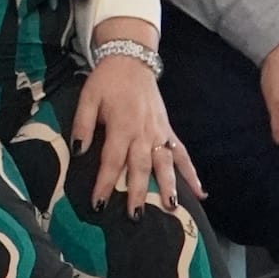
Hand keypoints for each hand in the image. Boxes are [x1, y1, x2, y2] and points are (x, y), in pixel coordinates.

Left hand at [73, 55, 204, 218]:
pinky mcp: (168, 130)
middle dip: (138, 192)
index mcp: (121, 125)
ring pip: (165, 163)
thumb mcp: (87, 98)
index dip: (104, 183)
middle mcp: (143, 132)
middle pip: (140, 166)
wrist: (131, 60)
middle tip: (136, 217)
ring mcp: (159, 132)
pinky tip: (201, 192)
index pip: (111, 160)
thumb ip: (82, 125)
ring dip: (169, 185)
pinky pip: (182, 154)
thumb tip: (78, 152)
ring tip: (172, 208)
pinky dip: (192, 173)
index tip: (98, 204)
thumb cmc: (106, 81)